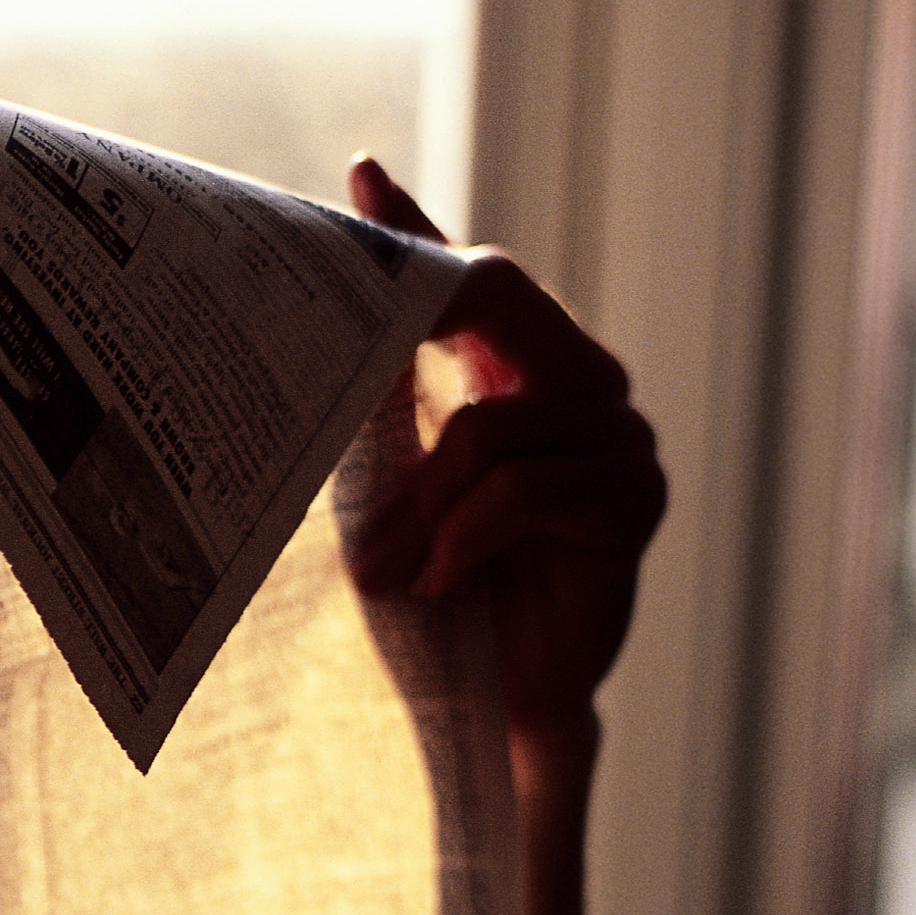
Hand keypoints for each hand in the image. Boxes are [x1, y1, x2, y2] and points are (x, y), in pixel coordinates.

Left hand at [343, 158, 664, 914]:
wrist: (475, 732)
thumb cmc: (414, 616)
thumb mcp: (373, 492)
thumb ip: (359, 401)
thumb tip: (287, 317)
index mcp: (516, 375)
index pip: (471, 279)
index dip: (416, 233)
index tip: (353, 182)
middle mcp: (582, 392)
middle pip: (498, 312)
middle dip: (413, 348)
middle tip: (343, 380)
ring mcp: (617, 448)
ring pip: (502, 420)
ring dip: (423, 496)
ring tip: (381, 570)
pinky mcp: (628, 512)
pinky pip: (531, 488)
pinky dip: (463, 534)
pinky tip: (424, 585)